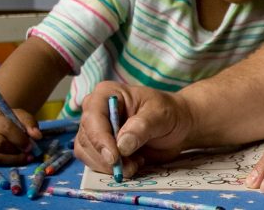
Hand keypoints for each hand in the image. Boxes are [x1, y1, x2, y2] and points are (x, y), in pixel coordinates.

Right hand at [0, 107, 42, 164]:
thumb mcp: (18, 116)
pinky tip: (13, 162)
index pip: (5, 128)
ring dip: (11, 160)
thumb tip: (37, 136)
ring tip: (23, 159)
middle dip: (16, 151)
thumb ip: (29, 123)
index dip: (19, 138)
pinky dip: (4, 164)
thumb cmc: (6, 120)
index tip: (30, 146)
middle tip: (28, 154)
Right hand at [73, 81, 193, 177]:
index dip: (100, 139)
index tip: (114, 157)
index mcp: (107, 94)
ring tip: (135, 164)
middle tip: (130, 166)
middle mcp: (96, 111)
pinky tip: (132, 163)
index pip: (93, 117)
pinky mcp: (100, 148)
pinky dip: (111, 169)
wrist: (177, 125)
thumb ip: (141, 127)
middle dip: (106, 157)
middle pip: (87, 138)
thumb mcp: (161, 114)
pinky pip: (94, 163)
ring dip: (108, 166)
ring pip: (87, 153)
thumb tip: (121, 146)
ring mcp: (96, 130)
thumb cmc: (169, 112)